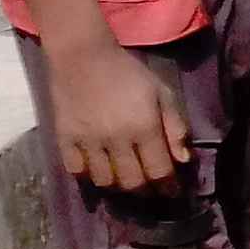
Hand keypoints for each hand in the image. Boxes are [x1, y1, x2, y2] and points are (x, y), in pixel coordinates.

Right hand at [49, 34, 187, 190]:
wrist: (83, 57)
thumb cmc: (128, 74)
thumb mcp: (162, 94)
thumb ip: (175, 127)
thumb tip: (184, 160)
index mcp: (144, 127)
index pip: (159, 171)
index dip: (168, 187)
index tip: (173, 191)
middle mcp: (116, 139)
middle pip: (133, 182)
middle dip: (147, 191)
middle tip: (152, 189)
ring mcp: (88, 141)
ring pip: (105, 181)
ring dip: (119, 186)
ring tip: (127, 180)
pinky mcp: (65, 138)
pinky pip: (76, 171)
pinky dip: (89, 177)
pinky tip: (100, 171)